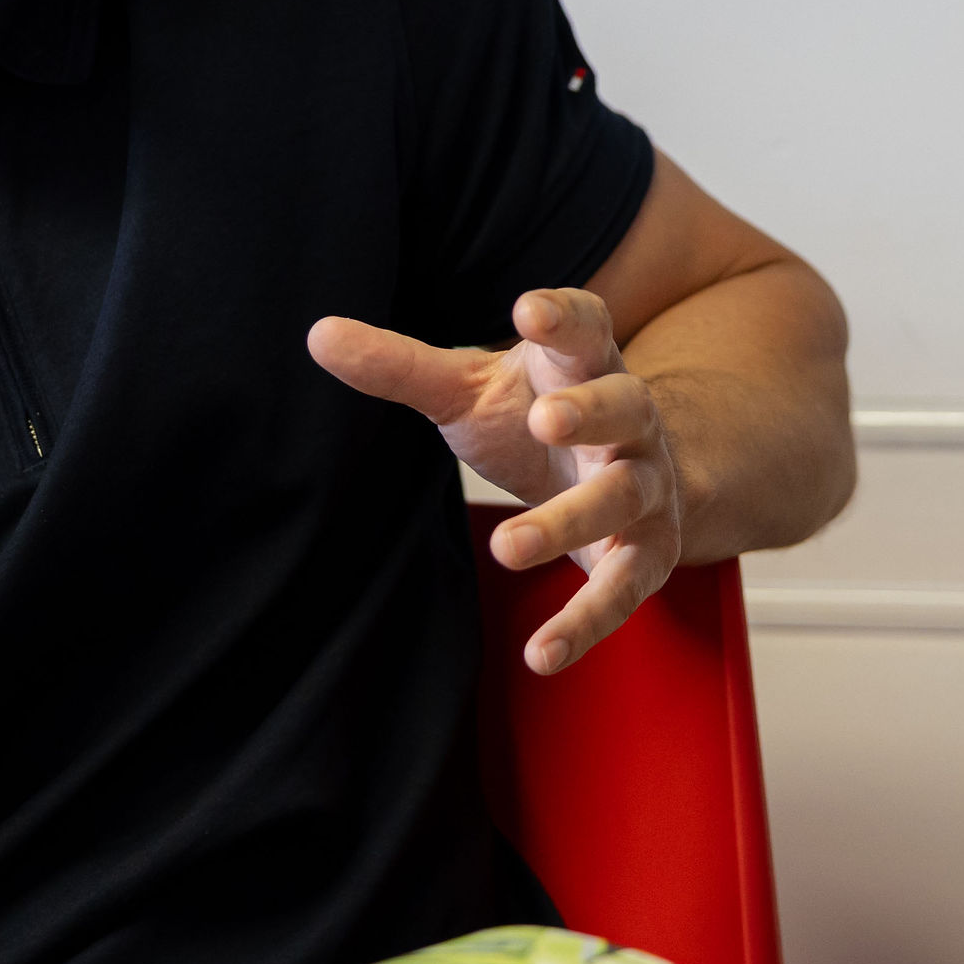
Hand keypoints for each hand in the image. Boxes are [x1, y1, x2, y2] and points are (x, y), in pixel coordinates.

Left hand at [305, 288, 684, 673]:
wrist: (631, 473)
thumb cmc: (533, 415)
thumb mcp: (470, 388)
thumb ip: (402, 364)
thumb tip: (316, 334)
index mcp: (584, 364)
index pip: (587, 326)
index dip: (565, 315)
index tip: (531, 309)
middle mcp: (629, 419)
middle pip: (623, 407)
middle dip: (589, 414)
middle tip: (545, 421)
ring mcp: (645, 484)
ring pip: (621, 497)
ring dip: (570, 521)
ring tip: (506, 545)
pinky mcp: (646, 552)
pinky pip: (624, 589)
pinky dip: (585, 623)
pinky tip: (540, 654)